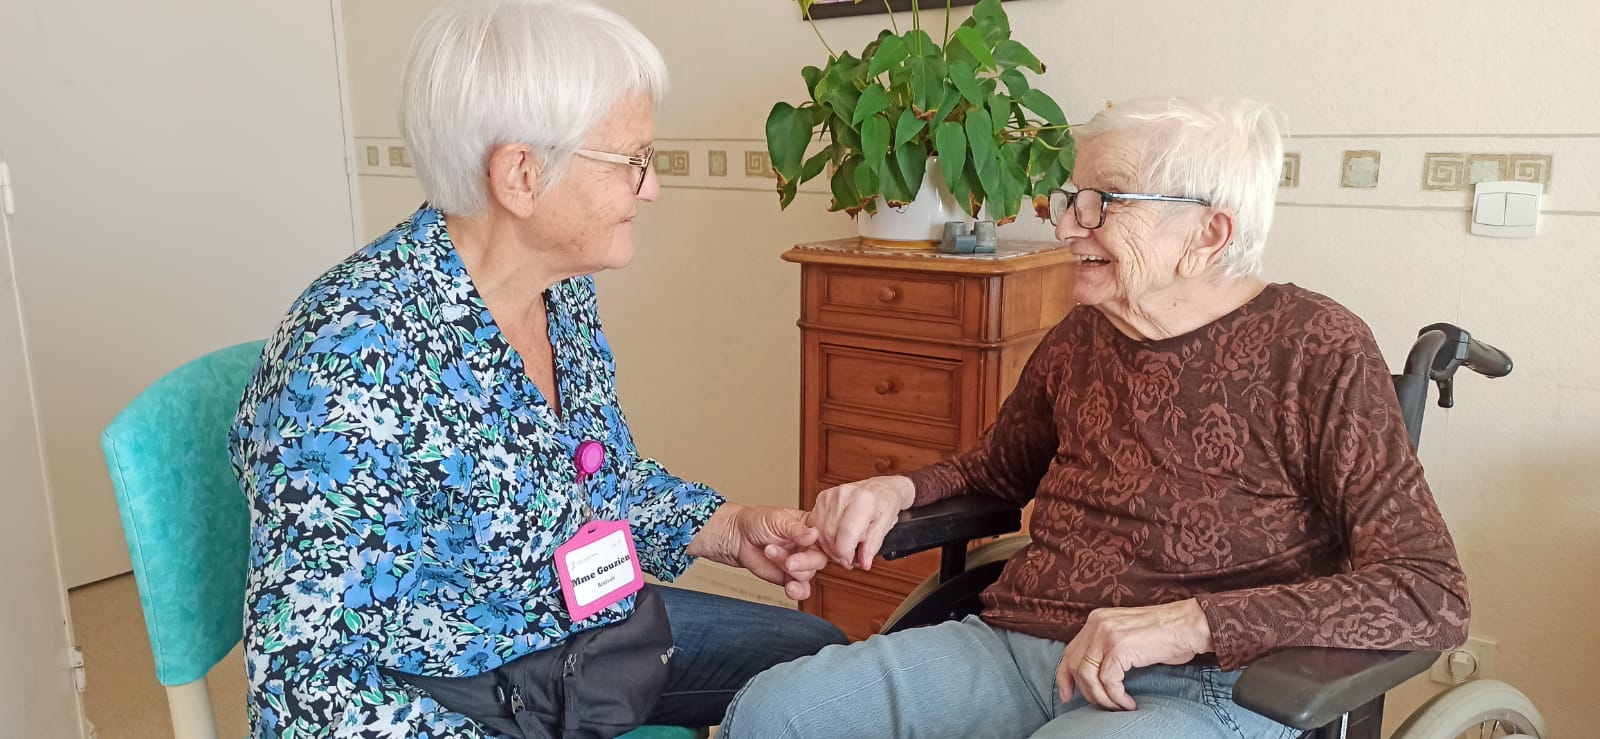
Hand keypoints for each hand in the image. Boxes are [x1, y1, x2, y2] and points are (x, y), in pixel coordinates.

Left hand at [689, 503, 828, 599]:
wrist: (736, 537)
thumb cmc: (756, 522)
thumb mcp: (777, 519)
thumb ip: (796, 529)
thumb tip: (815, 535)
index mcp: (810, 528)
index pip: (827, 537)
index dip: (826, 544)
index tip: (815, 545)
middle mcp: (808, 547)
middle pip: (819, 560)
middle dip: (804, 562)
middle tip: (789, 559)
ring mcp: (799, 563)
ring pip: (808, 574)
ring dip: (788, 568)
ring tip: (770, 552)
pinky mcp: (788, 577)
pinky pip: (802, 589)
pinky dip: (798, 591)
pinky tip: (790, 587)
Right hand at [808, 475, 915, 569]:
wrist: (880, 489)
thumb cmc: (885, 504)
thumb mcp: (886, 526)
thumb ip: (873, 545)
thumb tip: (863, 562)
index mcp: (864, 499)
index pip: (846, 534)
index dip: (846, 554)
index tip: (851, 561)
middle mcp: (844, 495)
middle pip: (831, 535)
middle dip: (839, 553)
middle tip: (851, 556)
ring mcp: (830, 496)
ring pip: (820, 532)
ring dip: (831, 546)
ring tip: (845, 545)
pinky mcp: (821, 499)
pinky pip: (816, 526)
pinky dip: (825, 537)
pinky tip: (837, 537)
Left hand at [1057, 599, 1213, 710]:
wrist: (1188, 625)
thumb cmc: (1164, 634)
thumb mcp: (1126, 635)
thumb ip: (1107, 647)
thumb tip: (1093, 675)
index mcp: (1096, 620)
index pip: (1070, 651)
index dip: (1064, 675)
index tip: (1066, 693)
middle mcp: (1097, 624)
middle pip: (1074, 664)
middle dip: (1082, 690)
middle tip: (1098, 705)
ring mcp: (1106, 635)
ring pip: (1088, 676)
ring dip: (1102, 697)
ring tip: (1117, 705)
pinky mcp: (1120, 648)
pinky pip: (1109, 682)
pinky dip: (1117, 697)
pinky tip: (1129, 703)